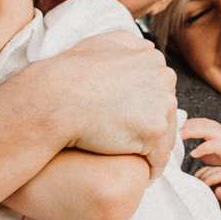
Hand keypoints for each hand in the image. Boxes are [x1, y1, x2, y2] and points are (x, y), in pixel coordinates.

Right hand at [31, 32, 176, 158]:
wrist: (55, 99)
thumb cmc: (70, 73)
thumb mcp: (101, 43)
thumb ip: (128, 44)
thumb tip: (145, 48)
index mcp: (152, 58)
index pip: (159, 90)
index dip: (145, 108)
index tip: (133, 122)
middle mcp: (163, 77)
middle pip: (165, 112)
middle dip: (152, 128)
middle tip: (134, 145)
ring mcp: (161, 104)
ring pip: (165, 136)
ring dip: (153, 150)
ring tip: (138, 163)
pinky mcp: (154, 131)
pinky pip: (159, 158)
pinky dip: (152, 169)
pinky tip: (144, 177)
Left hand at [180, 118, 220, 177]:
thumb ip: (213, 153)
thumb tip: (200, 154)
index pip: (203, 123)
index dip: (190, 123)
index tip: (176, 126)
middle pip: (202, 123)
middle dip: (186, 124)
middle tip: (172, 128)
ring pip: (207, 129)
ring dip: (192, 132)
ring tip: (179, 136)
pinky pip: (216, 145)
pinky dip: (204, 147)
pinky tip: (195, 153)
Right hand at [195, 165, 220, 219]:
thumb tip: (217, 190)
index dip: (212, 177)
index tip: (204, 183)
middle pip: (210, 172)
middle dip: (202, 178)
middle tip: (194, 187)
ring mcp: (219, 184)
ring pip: (204, 177)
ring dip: (198, 182)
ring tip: (192, 190)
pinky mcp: (213, 191)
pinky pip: (203, 187)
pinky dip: (197, 188)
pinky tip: (194, 194)